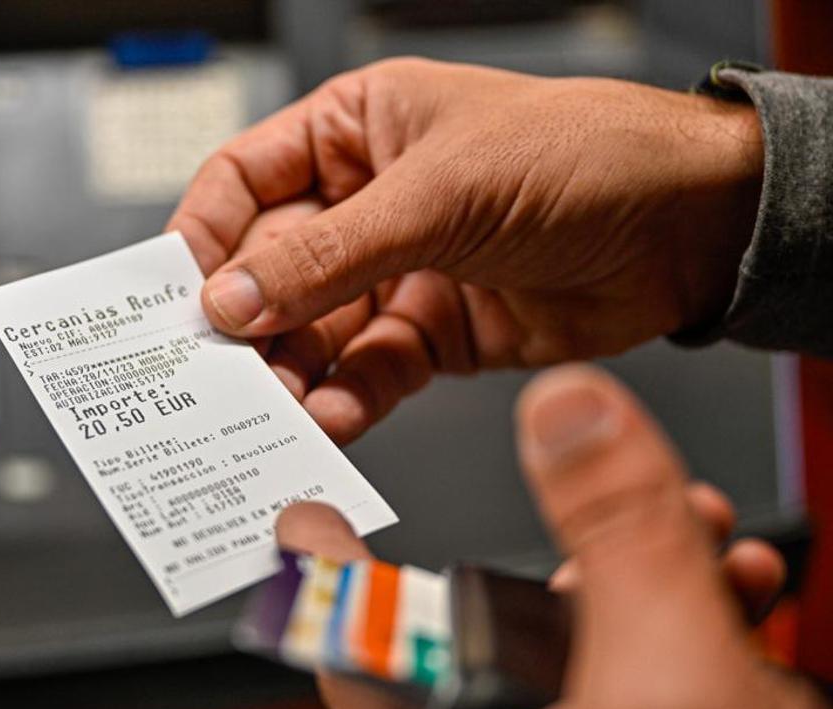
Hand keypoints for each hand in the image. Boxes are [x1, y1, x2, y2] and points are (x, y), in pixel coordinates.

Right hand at [168, 59, 762, 442]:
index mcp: (357, 132)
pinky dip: (347, 401)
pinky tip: (331, 420)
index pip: (243, 183)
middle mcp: (369, 204)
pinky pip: (370, 373)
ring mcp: (399, 272)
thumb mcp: (439, 193)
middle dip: (246, 323)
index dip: (201, 238)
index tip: (174, 297)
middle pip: (273, 270)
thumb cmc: (580, 156)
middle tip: (216, 374)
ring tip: (271, 411)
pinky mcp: (434, 334)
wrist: (689, 228)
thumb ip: (330, 256)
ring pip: (316, 332)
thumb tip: (232, 298)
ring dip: (292, 374)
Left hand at [274, 365, 832, 708]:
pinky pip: (658, 677)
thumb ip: (618, 543)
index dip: (325, 574)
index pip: (354, 656)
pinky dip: (700, 618)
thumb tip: (567, 416)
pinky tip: (743, 585)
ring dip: (647, 571)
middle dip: (556, 548)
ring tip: (696, 524)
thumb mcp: (668, 694)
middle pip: (489, 632)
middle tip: (580, 482)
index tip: (302, 520)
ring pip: (589, 645)